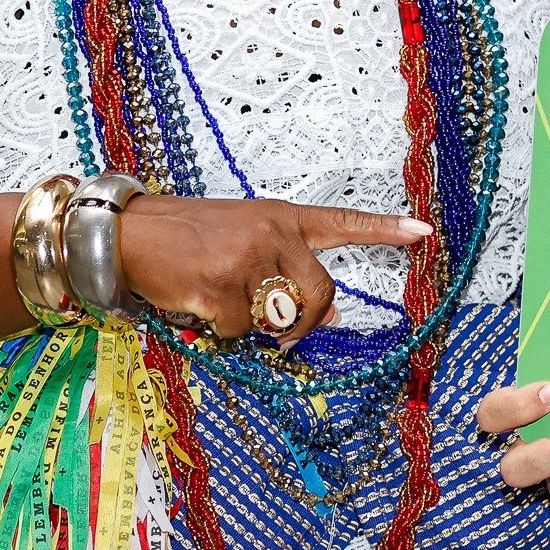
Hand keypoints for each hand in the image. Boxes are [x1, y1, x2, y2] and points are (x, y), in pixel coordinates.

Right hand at [114, 196, 428, 343]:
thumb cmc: (184, 238)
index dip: (384, 230)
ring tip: (219, 300)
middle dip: (306, 323)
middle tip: (283, 332)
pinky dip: (219, 331)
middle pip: (321, 294)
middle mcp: (271, 232)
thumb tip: (329, 318)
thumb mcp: (241, 241)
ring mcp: (247, 258)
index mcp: (279, 217)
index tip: (424, 232)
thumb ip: (284, 270)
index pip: (341, 221)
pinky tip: (197, 304)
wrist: (125, 233)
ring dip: (252, 327)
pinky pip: (240, 332)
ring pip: (277, 320)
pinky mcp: (221, 285)